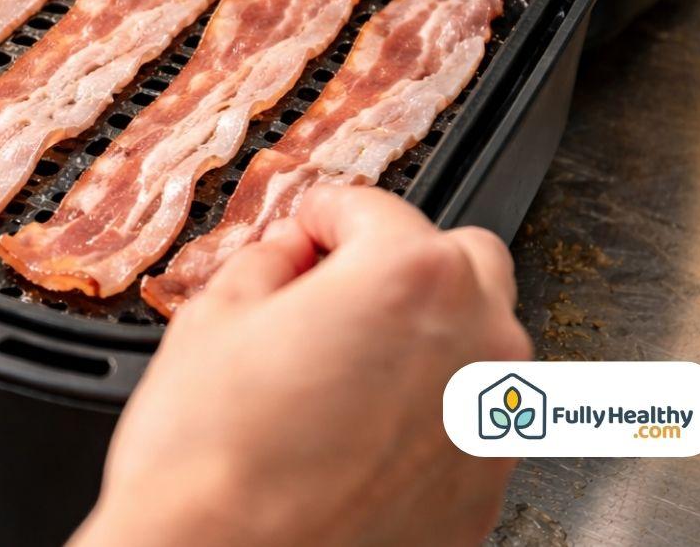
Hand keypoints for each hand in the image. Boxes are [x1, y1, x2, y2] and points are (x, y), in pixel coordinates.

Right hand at [74, 186, 530, 546]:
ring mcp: (490, 424)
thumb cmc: (209, 460)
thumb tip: (289, 255)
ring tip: (342, 373)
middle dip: (398, 263)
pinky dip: (427, 413)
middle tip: (331, 294)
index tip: (302, 232)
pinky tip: (359, 436)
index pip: (373, 208)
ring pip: (477, 343)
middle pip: (459, 261)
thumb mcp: (212, 318)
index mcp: (410, 278)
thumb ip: (267, 262)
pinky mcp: (484, 491)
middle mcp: (475, 343)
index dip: (321, 216)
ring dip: (424, 337)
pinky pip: (468, 422)